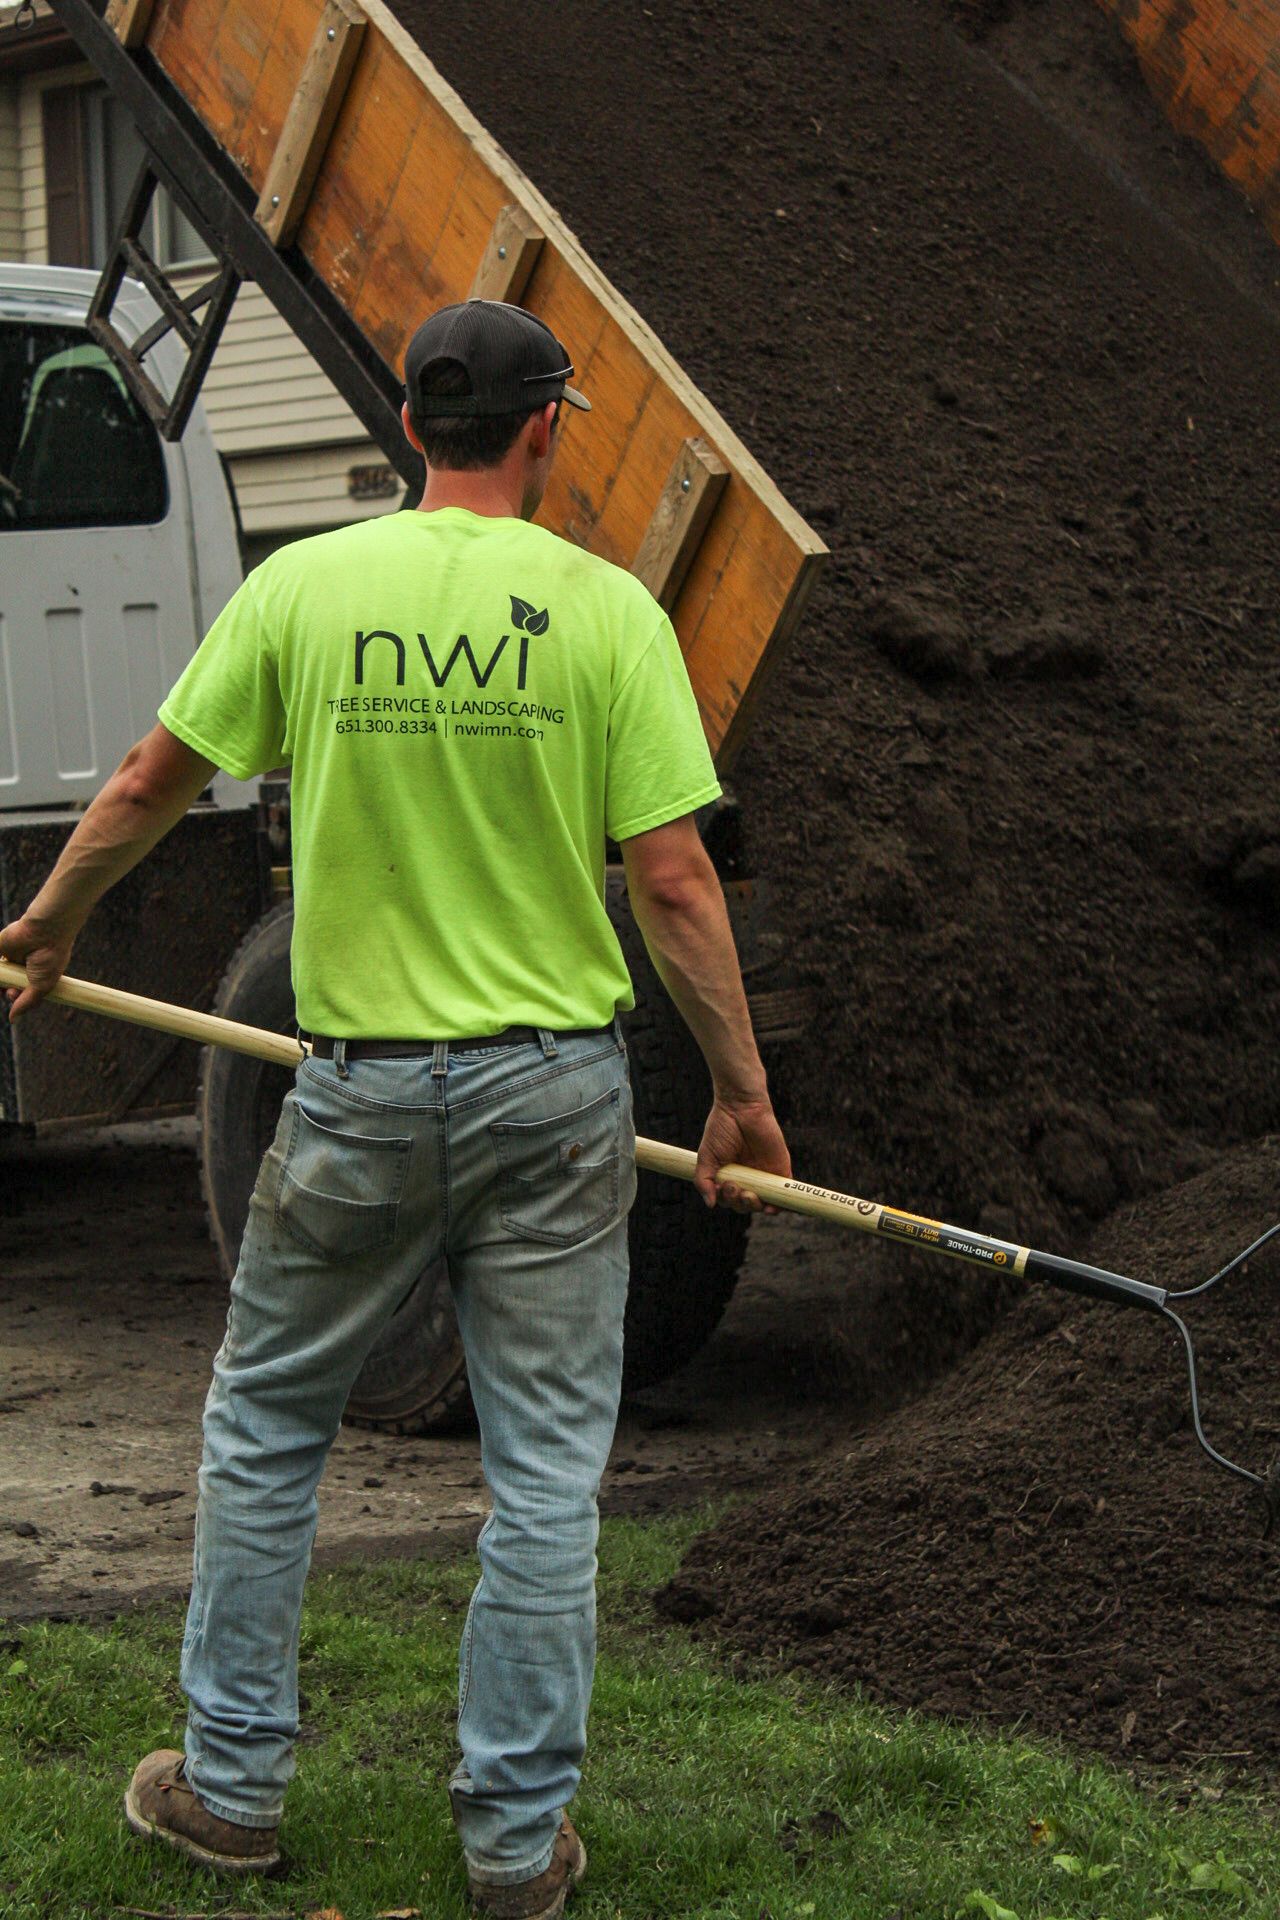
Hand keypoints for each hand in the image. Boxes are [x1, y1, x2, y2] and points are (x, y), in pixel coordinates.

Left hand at [0, 915, 72, 1020]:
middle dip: (6, 991)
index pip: (21, 992)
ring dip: (0, 982)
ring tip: (4, 983)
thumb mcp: (42, 986)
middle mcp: (23, 966)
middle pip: (7, 985)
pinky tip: (1, 972)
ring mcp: (10, 956)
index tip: (14, 995)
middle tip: (10, 990)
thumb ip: (26, 1003)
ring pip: (0, 976)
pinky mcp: (0, 947)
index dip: (14, 997)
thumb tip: (12, 1020)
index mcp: (36, 975)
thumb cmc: (50, 958)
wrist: (45, 932)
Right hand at [694, 1095, 791, 1212]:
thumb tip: (710, 1205)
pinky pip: (784, 1194)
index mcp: (730, 1176)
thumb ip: (704, 1181)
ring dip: (755, 1206)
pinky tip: (772, 1208)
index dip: (726, 1200)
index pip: (729, 1200)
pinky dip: (781, 1205)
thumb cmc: (722, 1128)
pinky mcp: (780, 1170)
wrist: (741, 1108)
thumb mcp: (706, 1156)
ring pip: (763, 1203)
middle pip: (745, 1204)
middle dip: (738, 1202)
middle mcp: (747, 1179)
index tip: (721, 1188)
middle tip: (733, 1186)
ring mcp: (764, 1176)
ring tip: (748, 1195)